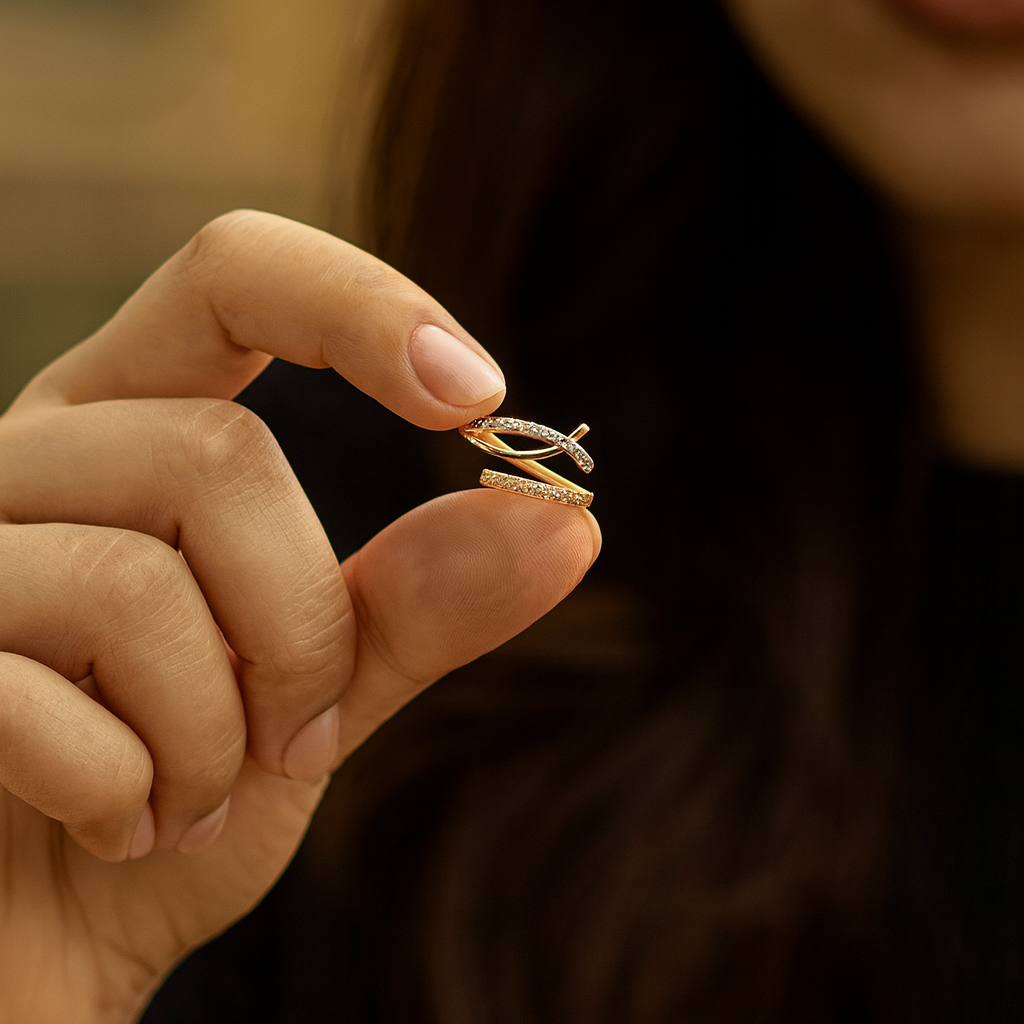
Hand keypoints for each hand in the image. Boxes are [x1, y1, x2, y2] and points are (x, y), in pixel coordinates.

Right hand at [0, 211, 599, 1022]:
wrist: (43, 949)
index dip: (362, 307)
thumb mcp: (318, 694)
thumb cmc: (170, 811)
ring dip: (215, 737)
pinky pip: (38, 699)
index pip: (233, 280)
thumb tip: (567, 525)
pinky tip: (116, 833)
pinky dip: (127, 798)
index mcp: (129, 436)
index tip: (481, 397)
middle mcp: (26, 465)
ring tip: (190, 802)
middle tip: (294, 741)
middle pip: (217, 458)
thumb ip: (419, 605)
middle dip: (302, 634)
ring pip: (139, 580)